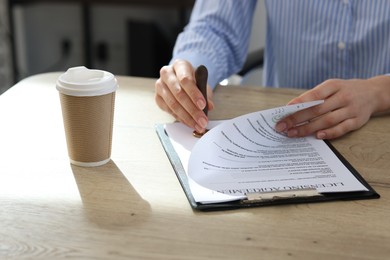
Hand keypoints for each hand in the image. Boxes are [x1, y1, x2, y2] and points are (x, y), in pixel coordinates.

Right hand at [155, 59, 213, 132]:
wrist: (182, 80)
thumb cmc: (192, 80)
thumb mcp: (202, 83)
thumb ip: (206, 93)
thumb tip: (209, 106)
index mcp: (179, 65)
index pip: (185, 79)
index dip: (194, 93)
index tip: (203, 105)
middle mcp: (167, 73)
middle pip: (178, 93)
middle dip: (192, 109)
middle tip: (202, 120)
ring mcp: (160, 85)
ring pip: (173, 104)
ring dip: (187, 117)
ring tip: (198, 124)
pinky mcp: (158, 97)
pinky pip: (169, 110)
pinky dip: (180, 118)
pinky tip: (189, 122)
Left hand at [275, 76, 389, 138]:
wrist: (372, 93)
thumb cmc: (344, 90)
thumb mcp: (331, 87)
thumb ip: (314, 96)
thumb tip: (291, 108)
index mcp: (334, 85)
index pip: (314, 94)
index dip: (299, 102)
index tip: (285, 110)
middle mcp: (343, 97)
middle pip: (317, 109)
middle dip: (297, 119)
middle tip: (283, 126)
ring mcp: (351, 109)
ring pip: (327, 120)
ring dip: (308, 128)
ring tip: (293, 133)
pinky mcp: (357, 121)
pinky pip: (341, 128)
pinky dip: (329, 133)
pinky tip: (317, 136)